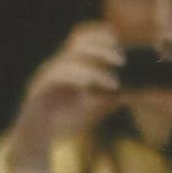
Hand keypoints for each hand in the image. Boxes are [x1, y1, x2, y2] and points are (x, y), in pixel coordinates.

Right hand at [9, 22, 122, 162]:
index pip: (82, 36)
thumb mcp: (93, 105)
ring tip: (113, 83)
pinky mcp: (37, 89)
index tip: (120, 42)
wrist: (35, 139)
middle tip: (122, 60)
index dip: (101, 33)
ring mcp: (44, 75)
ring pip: (70, 58)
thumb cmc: (63, 120)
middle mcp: (55, 65)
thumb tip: (136, 90)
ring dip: (95, 67)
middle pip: (77, 40)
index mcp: (68, 64)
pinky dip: (77, 77)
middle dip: (103, 46)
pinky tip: (90, 88)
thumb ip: (110, 95)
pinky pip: (57, 75)